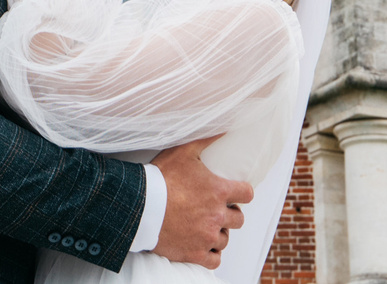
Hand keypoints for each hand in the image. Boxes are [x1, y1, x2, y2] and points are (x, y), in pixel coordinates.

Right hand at [149, 136, 250, 268]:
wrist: (139, 207)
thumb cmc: (161, 177)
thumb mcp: (183, 152)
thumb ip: (206, 139)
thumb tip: (225, 127)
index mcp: (219, 192)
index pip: (247, 194)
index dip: (242, 193)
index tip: (235, 193)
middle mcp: (217, 216)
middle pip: (238, 219)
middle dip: (230, 214)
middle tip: (215, 209)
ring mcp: (206, 236)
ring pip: (225, 239)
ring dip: (218, 233)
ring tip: (206, 226)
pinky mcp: (194, 253)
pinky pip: (214, 259)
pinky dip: (210, 254)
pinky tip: (203, 245)